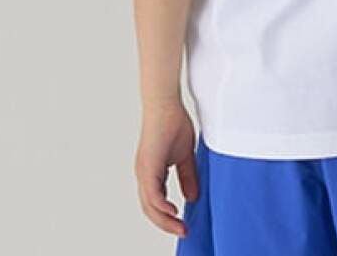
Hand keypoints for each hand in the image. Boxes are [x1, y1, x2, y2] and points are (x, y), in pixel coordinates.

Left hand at [134, 100, 199, 236]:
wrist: (165, 104)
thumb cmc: (173, 123)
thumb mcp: (185, 155)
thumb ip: (187, 176)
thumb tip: (192, 197)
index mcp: (151, 172)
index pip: (157, 202)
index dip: (168, 217)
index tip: (183, 225)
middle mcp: (144, 175)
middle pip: (151, 209)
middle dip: (166, 224)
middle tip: (182, 232)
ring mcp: (144, 171)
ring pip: (149, 205)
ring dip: (164, 220)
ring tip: (179, 227)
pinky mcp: (147, 166)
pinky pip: (152, 193)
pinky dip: (161, 206)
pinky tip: (172, 213)